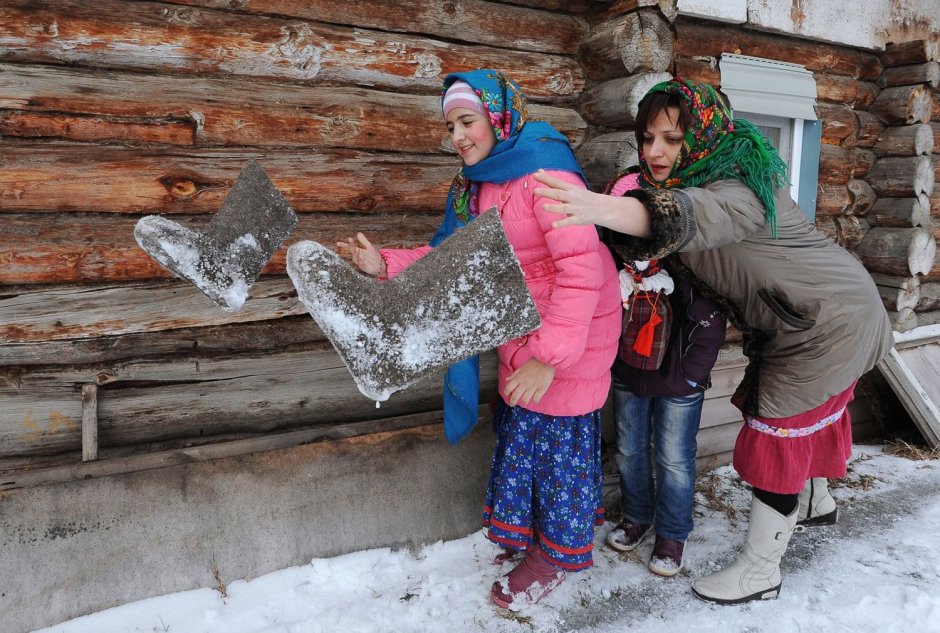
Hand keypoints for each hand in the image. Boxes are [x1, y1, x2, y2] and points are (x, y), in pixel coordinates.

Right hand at [335, 232, 384, 275]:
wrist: (380, 265)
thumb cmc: (374, 256)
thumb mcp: (369, 246)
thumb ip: (363, 240)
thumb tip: (358, 233)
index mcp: (358, 251)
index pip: (350, 247)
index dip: (344, 245)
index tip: (338, 243)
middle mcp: (358, 256)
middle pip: (352, 251)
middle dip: (351, 246)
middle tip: (350, 240)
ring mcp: (360, 262)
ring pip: (355, 258)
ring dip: (356, 253)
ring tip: (357, 248)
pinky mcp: (363, 267)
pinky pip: (361, 264)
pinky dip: (361, 260)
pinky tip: (362, 256)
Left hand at [504, 358, 555, 407]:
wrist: (547, 360)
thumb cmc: (535, 362)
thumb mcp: (522, 367)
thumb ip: (514, 374)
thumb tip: (507, 379)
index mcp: (519, 377)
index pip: (508, 388)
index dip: (507, 393)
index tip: (508, 394)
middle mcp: (525, 383)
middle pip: (515, 396)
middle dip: (512, 402)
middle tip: (513, 404)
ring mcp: (533, 386)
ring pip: (525, 399)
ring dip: (524, 401)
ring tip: (526, 400)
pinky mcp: (542, 389)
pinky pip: (536, 399)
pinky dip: (535, 401)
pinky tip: (535, 399)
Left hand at [533, 170, 652, 236]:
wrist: (602, 208)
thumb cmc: (581, 197)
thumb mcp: (569, 187)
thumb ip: (553, 182)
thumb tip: (538, 172)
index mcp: (570, 189)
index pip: (556, 183)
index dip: (546, 179)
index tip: (535, 175)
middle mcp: (572, 197)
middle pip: (558, 194)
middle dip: (547, 192)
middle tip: (535, 191)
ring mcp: (576, 208)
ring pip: (564, 208)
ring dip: (554, 208)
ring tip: (543, 207)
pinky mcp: (578, 219)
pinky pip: (569, 221)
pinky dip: (561, 223)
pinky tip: (552, 225)